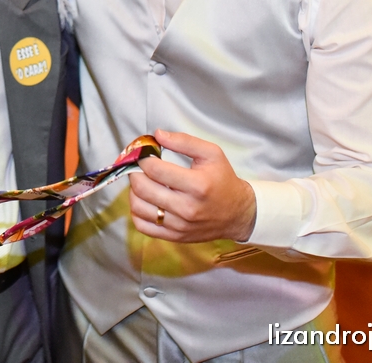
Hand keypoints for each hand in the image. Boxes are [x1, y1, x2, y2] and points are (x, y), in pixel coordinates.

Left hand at [128, 129, 256, 243]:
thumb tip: (157, 135)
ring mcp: (179, 225)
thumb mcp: (212, 154)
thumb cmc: (223, 180)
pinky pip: (143, 225)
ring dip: (133, 191)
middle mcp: (187, 207)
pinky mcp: (174, 236)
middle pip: (143, 188)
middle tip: (139, 166)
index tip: (143, 153)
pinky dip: (137, 212)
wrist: (238, 214)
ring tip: (142, 182)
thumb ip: (184, 141)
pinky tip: (145, 201)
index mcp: (197, 185)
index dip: (143, 158)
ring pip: (138, 207)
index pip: (155, 169)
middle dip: (135, 172)